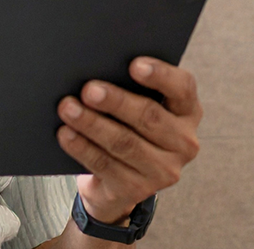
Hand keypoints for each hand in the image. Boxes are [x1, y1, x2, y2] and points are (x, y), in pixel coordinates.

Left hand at [55, 58, 201, 224]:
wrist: (118, 181)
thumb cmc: (127, 127)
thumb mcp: (136, 107)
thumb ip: (129, 87)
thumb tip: (97, 67)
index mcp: (187, 112)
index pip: (183, 88)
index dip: (160, 75)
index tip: (134, 64)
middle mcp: (183, 142)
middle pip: (149, 116)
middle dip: (116, 101)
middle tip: (88, 89)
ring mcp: (163, 170)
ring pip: (124, 143)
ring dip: (92, 123)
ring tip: (68, 108)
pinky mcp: (137, 190)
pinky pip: (105, 165)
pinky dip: (82, 147)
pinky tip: (66, 134)